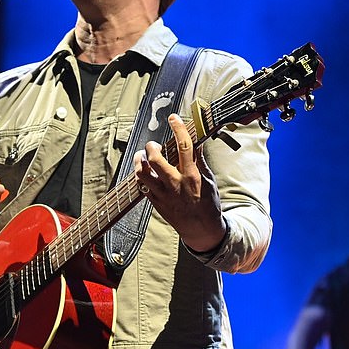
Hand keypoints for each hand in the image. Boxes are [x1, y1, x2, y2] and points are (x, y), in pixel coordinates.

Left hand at [133, 114, 225, 251]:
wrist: (202, 230)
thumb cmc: (208, 204)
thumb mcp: (209, 180)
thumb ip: (200, 161)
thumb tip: (196, 141)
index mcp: (192, 176)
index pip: (184, 146)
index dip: (178, 128)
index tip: (174, 118)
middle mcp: (176, 184)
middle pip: (155, 159)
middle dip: (151, 147)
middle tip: (153, 145)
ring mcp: (163, 195)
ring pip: (142, 173)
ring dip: (139, 161)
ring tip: (141, 156)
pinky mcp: (155, 203)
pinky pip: (141, 186)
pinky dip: (140, 175)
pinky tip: (142, 171)